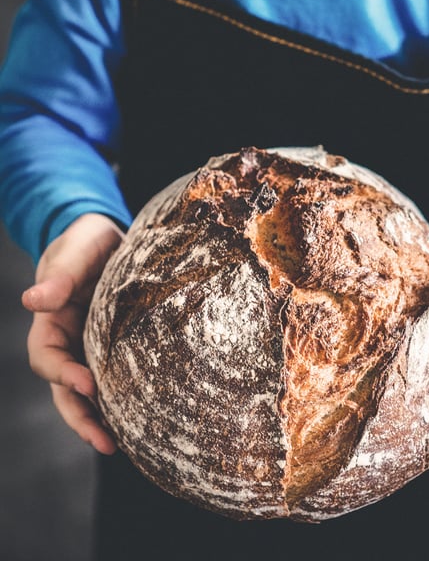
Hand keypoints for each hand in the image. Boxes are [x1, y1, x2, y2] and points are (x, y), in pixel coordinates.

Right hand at [22, 213, 124, 454]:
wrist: (107, 240)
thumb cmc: (87, 243)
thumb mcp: (76, 252)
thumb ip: (60, 275)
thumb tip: (32, 301)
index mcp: (52, 320)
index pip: (48, 356)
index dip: (62, 374)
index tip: (87, 385)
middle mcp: (69, 340)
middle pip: (65, 388)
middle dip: (81, 417)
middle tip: (105, 442)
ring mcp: (90, 346)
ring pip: (87, 391)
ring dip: (99, 419)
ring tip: (118, 445)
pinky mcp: (114, 347)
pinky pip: (113, 377)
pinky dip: (120, 399)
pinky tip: (139, 418)